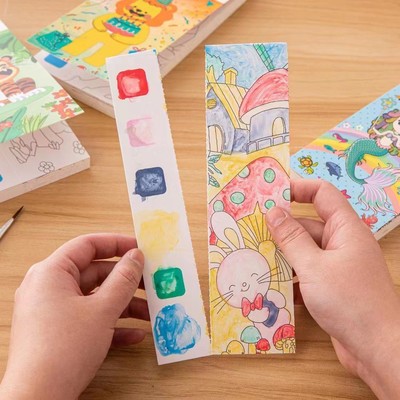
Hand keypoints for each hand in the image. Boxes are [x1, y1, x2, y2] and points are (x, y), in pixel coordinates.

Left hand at [0, 234, 148, 399]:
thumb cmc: (65, 348)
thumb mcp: (102, 310)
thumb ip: (124, 279)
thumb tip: (137, 256)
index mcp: (52, 272)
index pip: (87, 245)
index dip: (117, 243)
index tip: (141, 248)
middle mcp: (49, 287)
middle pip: (95, 273)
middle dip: (126, 280)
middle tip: (151, 282)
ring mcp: (53, 311)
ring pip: (95, 298)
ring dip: (124, 305)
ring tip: (150, 312)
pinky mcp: (58, 332)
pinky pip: (89, 319)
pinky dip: (111, 324)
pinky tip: (135, 335)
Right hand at [266, 180, 399, 398]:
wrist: (377, 349)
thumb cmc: (349, 301)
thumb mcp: (314, 267)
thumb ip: (291, 238)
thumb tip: (273, 211)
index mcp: (345, 229)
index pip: (322, 194)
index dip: (297, 188)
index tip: (269, 194)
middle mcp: (342, 243)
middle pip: (308, 224)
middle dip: (281, 227)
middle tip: (251, 229)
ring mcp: (337, 266)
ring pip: (305, 251)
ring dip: (283, 255)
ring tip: (254, 256)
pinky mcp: (331, 286)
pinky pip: (307, 272)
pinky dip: (291, 276)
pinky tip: (270, 285)